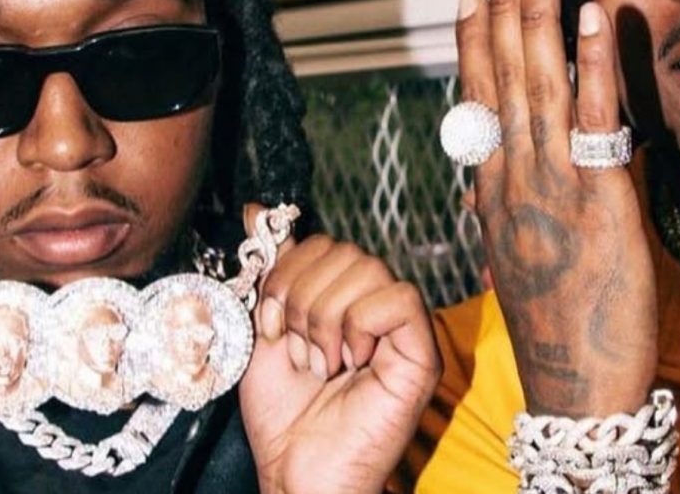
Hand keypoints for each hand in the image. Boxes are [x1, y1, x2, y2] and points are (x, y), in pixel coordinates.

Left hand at [238, 222, 439, 493]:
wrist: (297, 472)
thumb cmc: (284, 415)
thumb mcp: (263, 332)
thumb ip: (268, 273)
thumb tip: (257, 212)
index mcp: (343, 298)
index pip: (322, 244)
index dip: (287, 275)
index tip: (271, 326)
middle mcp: (377, 307)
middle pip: (345, 250)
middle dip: (302, 298)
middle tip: (299, 349)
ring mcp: (402, 329)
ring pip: (369, 269)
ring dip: (326, 318)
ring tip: (321, 362)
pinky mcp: (422, 353)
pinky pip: (399, 299)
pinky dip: (361, 326)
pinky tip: (350, 363)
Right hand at [456, 0, 656, 416]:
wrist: (575, 385)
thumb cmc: (554, 323)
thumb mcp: (517, 255)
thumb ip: (512, 203)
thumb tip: (508, 167)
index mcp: (494, 191)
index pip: (477, 101)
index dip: (474, 44)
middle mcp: (514, 180)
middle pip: (502, 82)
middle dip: (503, 14)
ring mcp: (554, 189)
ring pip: (539, 90)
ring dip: (538, 23)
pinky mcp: (602, 202)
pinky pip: (595, 123)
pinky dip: (590, 67)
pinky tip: (589, 21)